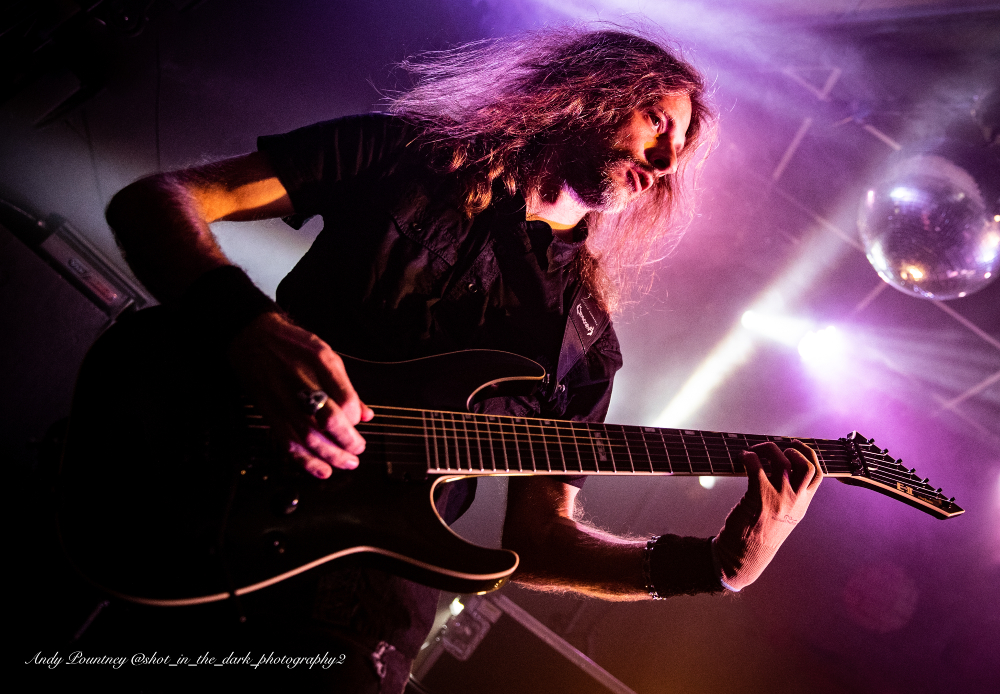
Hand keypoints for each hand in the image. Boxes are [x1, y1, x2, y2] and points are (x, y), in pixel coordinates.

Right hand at [228, 312, 373, 477]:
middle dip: (347, 442)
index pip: (345, 399)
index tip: (358, 423)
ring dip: (331, 456)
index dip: (355, 417)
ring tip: (346, 463)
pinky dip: (306, 460)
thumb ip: (346, 386)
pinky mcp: (270, 412)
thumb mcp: (326, 355)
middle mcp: (301, 381)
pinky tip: (321, 469)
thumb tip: (365, 414)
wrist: (252, 337)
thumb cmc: (291, 344)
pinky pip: (288, 442)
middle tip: (357, 449)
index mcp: (320, 362)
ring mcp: (283, 399)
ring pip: (309, 437)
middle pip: (328, 420)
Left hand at [713, 440, 822, 590]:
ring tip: (755, 451)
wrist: (744, 557)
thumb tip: (779, 475)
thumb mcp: (783, 519)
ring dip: (768, 449)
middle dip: (792, 450)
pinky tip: (743, 458)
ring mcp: (779, 499)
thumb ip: (787, 499)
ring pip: (782, 462)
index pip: (817, 475)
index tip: (795, 445)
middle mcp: (794, 501)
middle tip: (776, 448)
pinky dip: (749, 457)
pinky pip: (756, 467)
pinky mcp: (759, 497)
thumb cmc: (759, 536)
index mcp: (802, 505)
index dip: (808, 454)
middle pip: (805, 465)